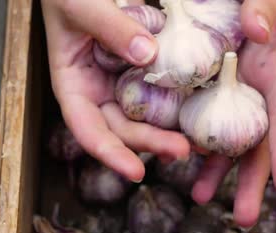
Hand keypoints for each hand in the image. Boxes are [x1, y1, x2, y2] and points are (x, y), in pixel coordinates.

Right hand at [41, 0, 189, 182]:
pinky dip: (181, 102)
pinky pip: (164, 89)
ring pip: (147, 116)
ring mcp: (124, 82)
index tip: (136, 172)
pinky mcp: (147, 69)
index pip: (88, 130)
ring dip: (170, 131)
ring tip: (198, 143)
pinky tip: (201, 111)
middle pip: (124, 129)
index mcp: (74, 86)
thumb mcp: (82, 4)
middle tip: (182, 149)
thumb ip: (111, 27)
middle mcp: (100, 91)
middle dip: (151, 143)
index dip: (110, 154)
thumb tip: (148, 55)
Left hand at [191, 0, 275, 227]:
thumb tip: (257, 32)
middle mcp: (253, 89)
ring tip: (197, 198)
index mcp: (275, 71)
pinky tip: (176, 158)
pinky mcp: (202, 84)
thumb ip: (267, 7)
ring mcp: (228, 89)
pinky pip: (195, 116)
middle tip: (242, 220)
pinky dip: (188, 139)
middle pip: (256, 142)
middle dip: (250, 182)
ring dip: (213, 170)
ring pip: (224, 137)